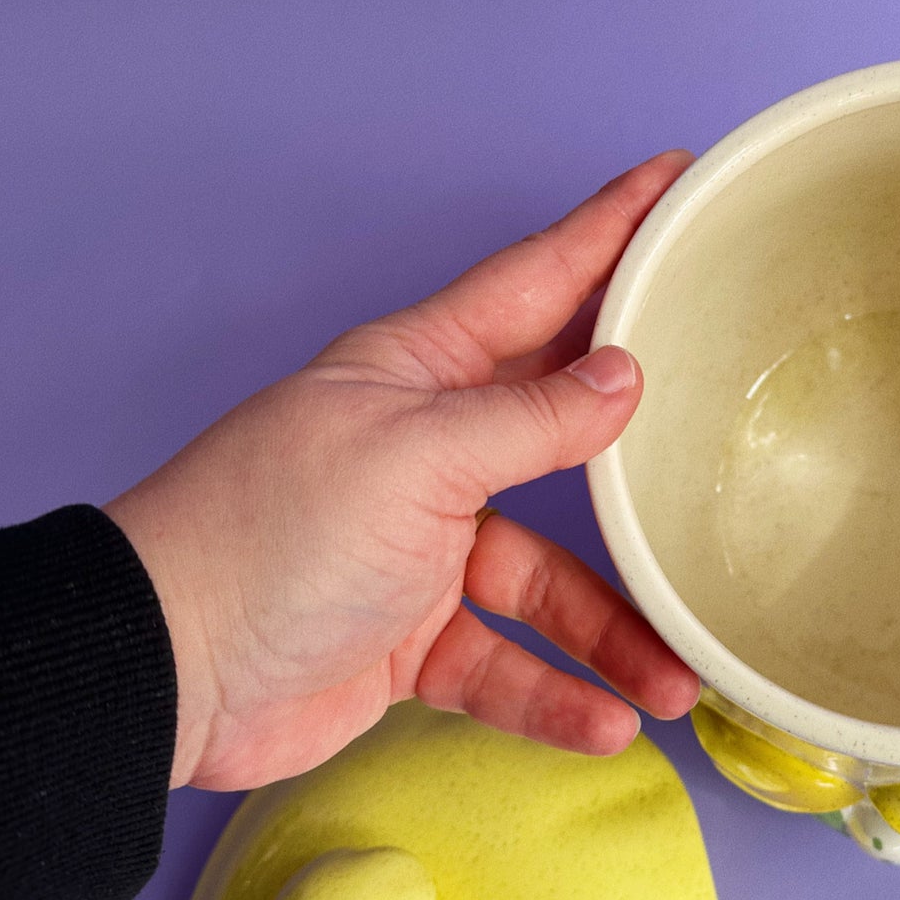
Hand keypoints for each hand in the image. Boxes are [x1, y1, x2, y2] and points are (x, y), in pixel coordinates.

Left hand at [105, 153, 699, 791]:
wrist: (169, 668)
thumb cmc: (273, 533)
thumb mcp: (415, 456)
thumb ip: (530, 420)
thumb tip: (625, 376)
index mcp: (420, 371)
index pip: (536, 281)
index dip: (608, 229)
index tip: (676, 176)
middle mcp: (431, 449)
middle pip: (565, 432)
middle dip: (645, 439)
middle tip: (731, 418)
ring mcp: (424, 549)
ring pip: (549, 580)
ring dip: (612, 630)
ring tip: (676, 678)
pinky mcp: (414, 637)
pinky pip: (506, 662)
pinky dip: (553, 695)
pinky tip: (608, 722)